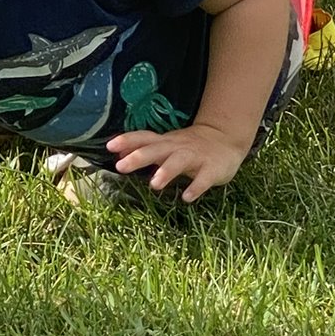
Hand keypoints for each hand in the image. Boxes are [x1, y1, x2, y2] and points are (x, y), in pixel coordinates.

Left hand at [106, 124, 249, 202]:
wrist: (225, 139)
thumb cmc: (188, 146)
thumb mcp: (165, 145)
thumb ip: (143, 149)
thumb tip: (117, 153)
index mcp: (165, 142)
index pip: (144, 138)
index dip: (127, 140)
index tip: (109, 146)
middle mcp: (177, 147)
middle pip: (156, 149)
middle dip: (139, 157)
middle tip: (121, 166)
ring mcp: (195, 157)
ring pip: (179, 161)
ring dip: (166, 171)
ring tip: (154, 184)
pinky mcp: (211, 169)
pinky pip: (203, 178)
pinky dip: (196, 187)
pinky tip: (186, 197)